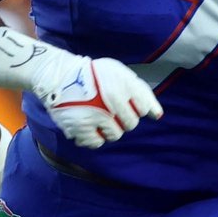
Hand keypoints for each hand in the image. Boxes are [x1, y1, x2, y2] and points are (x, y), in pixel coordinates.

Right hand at [32, 54, 163, 149]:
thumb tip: (157, 115)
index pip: (142, 109)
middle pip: (130, 124)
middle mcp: (110, 102)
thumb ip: (141, 92)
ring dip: (109, 128)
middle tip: (108, 109)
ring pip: (115, 135)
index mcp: (121, 86)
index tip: (122, 100)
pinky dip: (94, 137)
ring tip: (97, 116)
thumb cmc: (93, 75)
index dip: (134, 106)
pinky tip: (88, 125)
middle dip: (123, 118)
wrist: (60, 77)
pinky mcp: (80, 128)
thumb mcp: (120, 74)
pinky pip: (96, 143)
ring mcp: (95, 117)